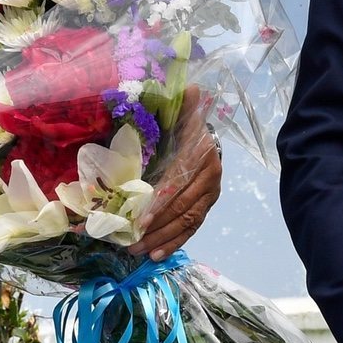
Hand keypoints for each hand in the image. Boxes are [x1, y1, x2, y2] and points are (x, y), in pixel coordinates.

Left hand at [130, 86, 222, 261]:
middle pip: (182, 208)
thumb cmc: (185, 128)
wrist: (206, 138)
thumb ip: (183, 106)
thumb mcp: (183, 115)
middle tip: (132, 242)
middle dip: (157, 228)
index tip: (139, 220)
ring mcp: (210, 195)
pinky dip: (175, 242)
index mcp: (202, 157)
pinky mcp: (206, 207)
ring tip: (140, 252)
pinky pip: (191, 228)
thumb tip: (190, 88)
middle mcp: (210, 179)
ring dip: (163, 239)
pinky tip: (157, 255)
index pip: (179, 185)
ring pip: (187, 222)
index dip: (160, 203)